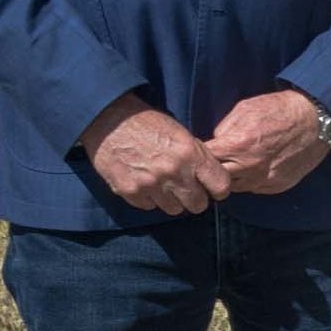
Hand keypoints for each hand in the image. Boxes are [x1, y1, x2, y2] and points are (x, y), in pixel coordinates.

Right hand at [82, 95, 228, 215]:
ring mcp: (151, 184)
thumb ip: (198, 157)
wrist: (109, 121)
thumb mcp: (182, 134)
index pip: (221, 187)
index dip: (218, 189)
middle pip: (198, 205)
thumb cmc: (148, 124)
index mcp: (191, 154)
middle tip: (185, 187)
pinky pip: (149, 206)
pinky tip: (144, 181)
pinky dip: (148, 198)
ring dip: (171, 199)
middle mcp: (173, 172)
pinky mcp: (130, 191)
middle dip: (195, 198)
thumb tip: (211, 178)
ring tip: (162, 182)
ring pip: (174, 209)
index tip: (212, 188)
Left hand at [206, 88, 330, 195]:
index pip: (205, 159)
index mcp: (238, 145)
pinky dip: (249, 180)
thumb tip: (216, 142)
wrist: (316, 122)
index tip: (199, 151)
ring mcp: (264, 180)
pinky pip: (253, 188)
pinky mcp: (277, 186)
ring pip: (234, 187)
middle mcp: (250, 167)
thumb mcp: (245, 109)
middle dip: (212, 170)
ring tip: (234, 164)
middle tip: (214, 161)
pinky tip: (253, 167)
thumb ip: (225, 128)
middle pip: (216, 179)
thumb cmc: (280, 110)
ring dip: (230, 177)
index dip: (199, 154)